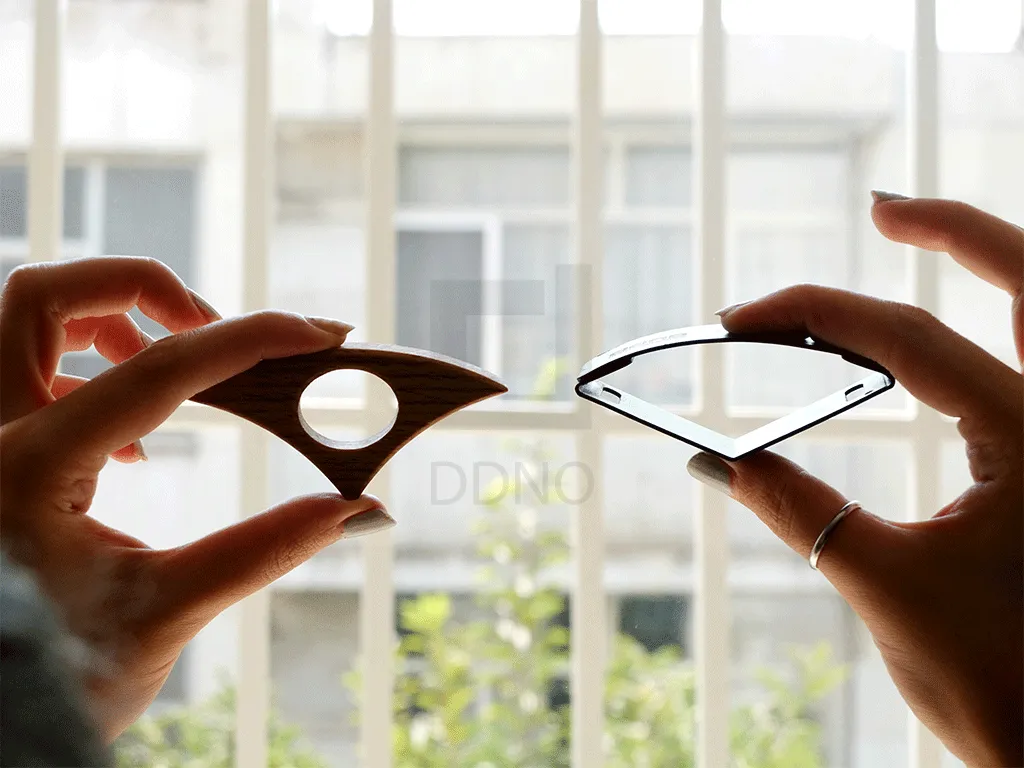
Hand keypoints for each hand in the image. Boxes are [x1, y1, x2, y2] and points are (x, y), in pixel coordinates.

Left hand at [0, 256, 394, 739]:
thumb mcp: (167, 611)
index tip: (314, 332)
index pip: (159, 370)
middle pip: (47, 294)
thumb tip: (358, 512)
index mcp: (30, 466)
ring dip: (107, 326)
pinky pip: (24, 374)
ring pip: (23, 323)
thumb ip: (265, 549)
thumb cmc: (56, 678)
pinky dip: (86, 376)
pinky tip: (137, 440)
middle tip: (212, 328)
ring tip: (173, 374)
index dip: (249, 340)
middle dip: (143, 292)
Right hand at [687, 197, 1022, 765]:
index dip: (814, 315)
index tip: (741, 318)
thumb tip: (719, 463)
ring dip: (992, 265)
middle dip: (956, 230)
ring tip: (918, 237)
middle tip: (882, 207)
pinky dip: (993, 331)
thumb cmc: (1006, 689)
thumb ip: (800, 512)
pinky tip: (940, 347)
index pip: (910, 340)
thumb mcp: (888, 590)